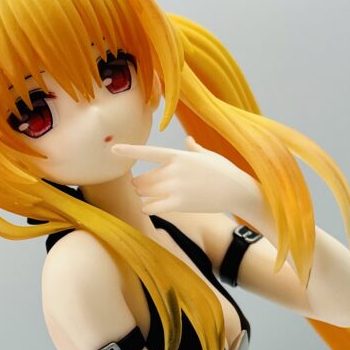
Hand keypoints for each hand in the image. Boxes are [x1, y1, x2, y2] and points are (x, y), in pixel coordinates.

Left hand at [111, 136, 254, 215]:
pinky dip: (147, 208)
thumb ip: (194, 149)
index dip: (129, 151)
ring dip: (143, 196)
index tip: (113, 149)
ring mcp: (175, 188)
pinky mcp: (178, 204)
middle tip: (141, 187)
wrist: (237, 190)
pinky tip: (149, 208)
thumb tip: (189, 141)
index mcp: (178, 155)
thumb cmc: (224, 171)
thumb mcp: (208, 156)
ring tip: (148, 197)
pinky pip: (151, 207)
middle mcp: (173, 170)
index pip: (148, 152)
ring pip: (146, 193)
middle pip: (143, 179)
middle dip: (140, 184)